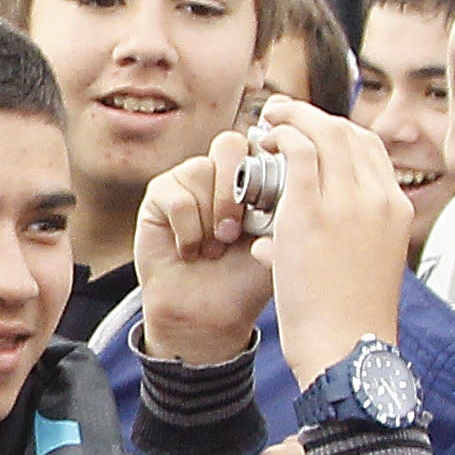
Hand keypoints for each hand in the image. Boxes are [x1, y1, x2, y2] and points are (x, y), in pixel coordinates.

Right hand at [133, 133, 272, 370]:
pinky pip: (178, 199)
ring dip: (213, 216)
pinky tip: (192, 251)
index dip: (266, 158)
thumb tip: (294, 170)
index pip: (261, 140)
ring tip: (216, 247)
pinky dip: (189, 231)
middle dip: (237, 187)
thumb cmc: (247, 277)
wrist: (212, 314)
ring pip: (201, 170)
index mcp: (254, 174)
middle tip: (238, 229)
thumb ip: (289, 202)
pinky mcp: (159, 197)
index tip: (268, 190)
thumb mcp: (281, 237)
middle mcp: (219, 171)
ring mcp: (188, 180)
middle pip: (230, 142)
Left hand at [255, 101, 413, 387]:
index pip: (370, 149)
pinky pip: (298, 150)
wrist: (347, 350)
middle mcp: (379, 198)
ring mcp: (348, 202)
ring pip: (324, 132)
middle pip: (349, 132)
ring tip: (267, 121)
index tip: (310, 133)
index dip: (337, 132)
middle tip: (281, 116)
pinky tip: (265, 139)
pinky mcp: (311, 211)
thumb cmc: (346, 323)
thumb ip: (325, 246)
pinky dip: (281, 135)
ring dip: (293, 118)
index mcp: (396, 210)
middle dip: (312, 117)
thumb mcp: (356, 271)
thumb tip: (273, 238)